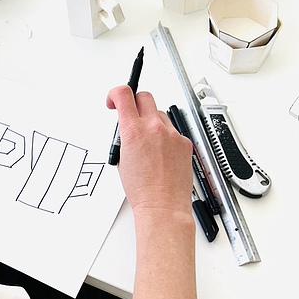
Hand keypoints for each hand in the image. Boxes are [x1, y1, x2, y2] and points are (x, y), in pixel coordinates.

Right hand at [106, 87, 192, 215]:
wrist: (162, 205)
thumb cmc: (142, 190)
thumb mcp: (122, 159)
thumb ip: (125, 137)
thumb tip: (128, 127)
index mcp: (134, 131)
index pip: (123, 94)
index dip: (115, 93)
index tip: (114, 100)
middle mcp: (154, 128)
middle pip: (144, 96)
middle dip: (135, 103)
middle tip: (131, 115)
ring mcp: (172, 134)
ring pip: (160, 114)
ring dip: (151, 122)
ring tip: (148, 144)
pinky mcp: (185, 142)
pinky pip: (173, 131)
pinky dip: (165, 138)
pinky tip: (161, 155)